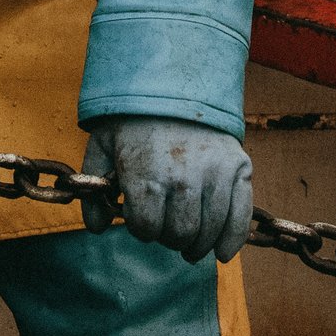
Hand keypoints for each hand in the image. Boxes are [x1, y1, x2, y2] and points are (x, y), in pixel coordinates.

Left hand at [80, 116, 253, 262]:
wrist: (175, 81)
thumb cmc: (133, 118)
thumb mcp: (102, 145)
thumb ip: (94, 188)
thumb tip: (96, 228)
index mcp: (146, 173)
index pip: (146, 228)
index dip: (140, 228)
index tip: (140, 218)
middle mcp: (182, 177)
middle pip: (178, 234)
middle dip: (168, 237)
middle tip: (165, 228)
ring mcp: (214, 173)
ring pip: (208, 230)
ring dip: (196, 244)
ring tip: (188, 245)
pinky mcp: (239, 167)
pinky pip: (240, 216)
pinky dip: (232, 241)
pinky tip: (222, 254)